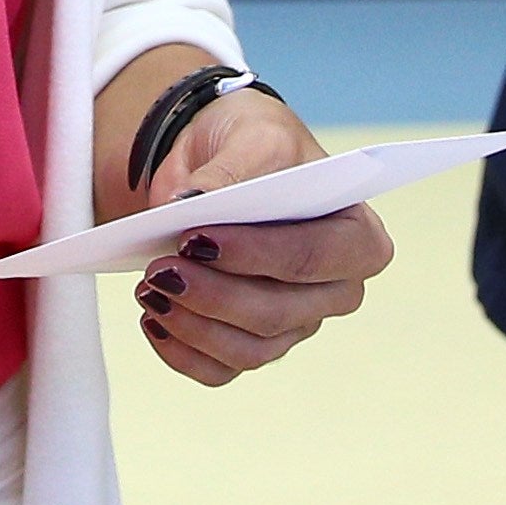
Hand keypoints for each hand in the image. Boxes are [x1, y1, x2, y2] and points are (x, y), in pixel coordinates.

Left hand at [131, 91, 392, 388]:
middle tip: (161, 265)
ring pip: (248, 349)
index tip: (198, 237)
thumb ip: (232, 168)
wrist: (213, 163)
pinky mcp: (251, 345)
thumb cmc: (251, 146)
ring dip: (191, 324)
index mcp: (356, 235)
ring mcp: (294, 324)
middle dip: (214, 294)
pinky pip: (218, 369)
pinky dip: (179, 349)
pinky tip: (153, 317)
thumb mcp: (252, 135)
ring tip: (150, 286)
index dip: (259, 254)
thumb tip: (190, 203)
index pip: (317, 258)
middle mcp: (334, 290)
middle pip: (278, 313)